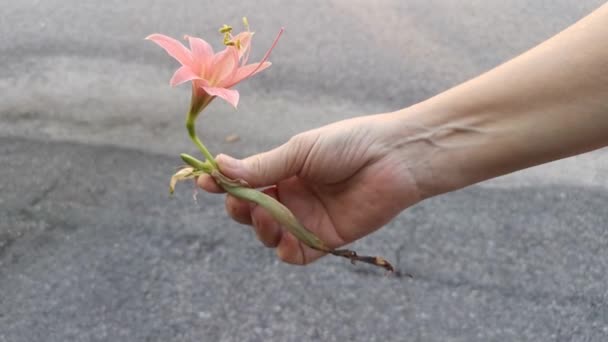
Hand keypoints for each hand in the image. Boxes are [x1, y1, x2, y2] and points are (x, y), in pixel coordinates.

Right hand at [198, 112, 423, 264]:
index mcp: (285, 171)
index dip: (224, 184)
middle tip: (239, 199)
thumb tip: (218, 167)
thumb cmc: (348, 144)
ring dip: (259, 228)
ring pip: (269, 235)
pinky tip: (283, 236)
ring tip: (265, 213)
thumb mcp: (300, 151)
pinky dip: (284, 249)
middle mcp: (292, 196)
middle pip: (252, 211)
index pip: (246, 182)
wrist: (394, 158)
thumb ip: (262, 166)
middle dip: (239, 207)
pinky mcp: (326, 240)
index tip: (205, 181)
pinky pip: (295, 254)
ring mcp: (308, 218)